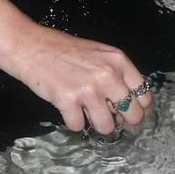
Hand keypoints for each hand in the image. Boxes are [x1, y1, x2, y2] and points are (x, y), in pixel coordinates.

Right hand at [7, 26, 154, 135]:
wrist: (29, 46)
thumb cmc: (62, 49)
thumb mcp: (97, 54)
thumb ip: (115, 74)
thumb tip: (127, 106)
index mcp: (118, 60)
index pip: (145, 95)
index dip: (139, 109)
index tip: (129, 113)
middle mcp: (108, 74)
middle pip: (132, 115)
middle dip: (122, 122)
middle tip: (109, 118)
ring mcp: (88, 89)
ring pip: (107, 127)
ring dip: (96, 123)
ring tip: (84, 110)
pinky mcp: (68, 101)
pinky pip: (79, 126)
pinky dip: (72, 121)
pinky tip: (66, 106)